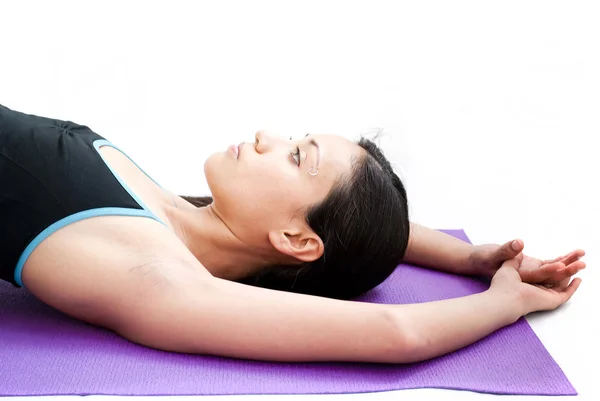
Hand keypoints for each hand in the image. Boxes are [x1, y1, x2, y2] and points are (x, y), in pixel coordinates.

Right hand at [469, 239, 585, 284]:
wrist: (477, 262)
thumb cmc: (483, 259)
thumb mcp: (493, 254)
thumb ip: (506, 249)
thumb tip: (518, 243)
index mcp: (519, 277)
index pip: (538, 275)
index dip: (551, 271)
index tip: (562, 266)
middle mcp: (527, 279)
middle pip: (551, 277)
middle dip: (567, 270)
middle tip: (582, 264)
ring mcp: (530, 274)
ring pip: (552, 271)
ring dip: (567, 265)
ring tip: (581, 256)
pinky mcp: (531, 268)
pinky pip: (549, 266)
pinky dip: (560, 262)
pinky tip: (570, 257)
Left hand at [490, 257, 581, 314]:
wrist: (504, 296)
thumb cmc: (502, 283)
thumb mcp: (508, 266)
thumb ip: (514, 259)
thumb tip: (518, 249)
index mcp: (530, 279)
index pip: (546, 269)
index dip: (556, 261)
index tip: (564, 255)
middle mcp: (539, 287)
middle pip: (558, 274)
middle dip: (569, 264)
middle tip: (580, 254)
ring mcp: (546, 294)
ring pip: (563, 281)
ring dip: (573, 271)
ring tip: (582, 262)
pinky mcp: (551, 300)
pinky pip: (565, 293)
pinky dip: (572, 287)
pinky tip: (578, 279)